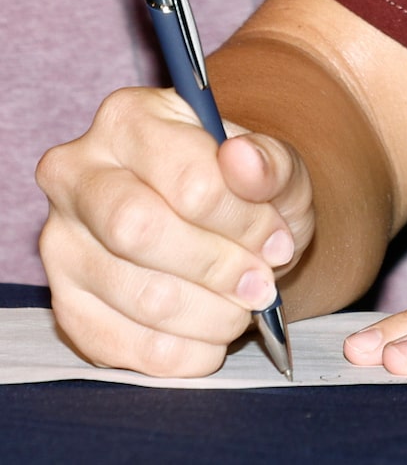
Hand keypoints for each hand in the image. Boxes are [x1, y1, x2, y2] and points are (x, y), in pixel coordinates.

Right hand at [36, 87, 308, 376]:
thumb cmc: (246, 187)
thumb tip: (243, 160)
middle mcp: (77, 173)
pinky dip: (180, 352)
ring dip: (207, 314)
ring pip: (135, 294)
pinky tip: (213, 337)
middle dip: (217, 268)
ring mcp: (62, 242)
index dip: (243, 222)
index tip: (279, 243)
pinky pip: (119, 344)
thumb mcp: (276, 165)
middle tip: (262, 285)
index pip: (187, 179)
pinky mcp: (64, 302)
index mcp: (130, 119)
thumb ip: (271, 163)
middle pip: (141, 232)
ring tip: (243, 308)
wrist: (219, 224)